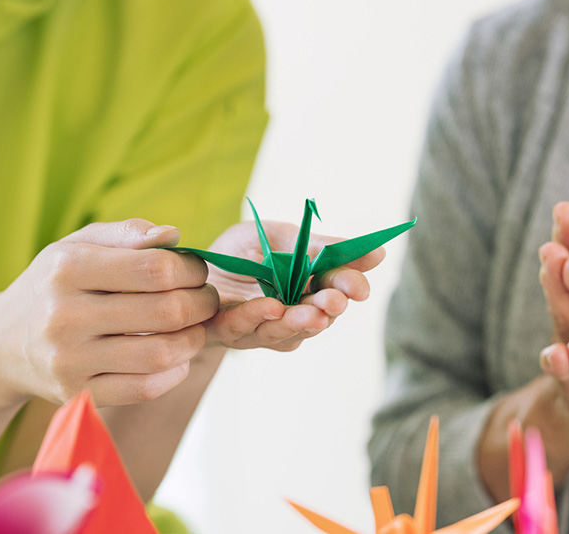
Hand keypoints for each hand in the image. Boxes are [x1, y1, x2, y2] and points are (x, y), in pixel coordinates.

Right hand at [0, 220, 215, 407]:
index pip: (155, 268)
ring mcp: (69, 360)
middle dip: (201, 303)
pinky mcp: (76, 394)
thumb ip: (125, 234)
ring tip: (194, 329)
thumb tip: (173, 235)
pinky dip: (173, 373)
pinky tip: (176, 358)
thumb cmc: (52, 286)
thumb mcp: (76, 246)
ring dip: (193, 340)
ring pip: (160, 354)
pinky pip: (143, 389)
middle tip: (205, 300)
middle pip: (166, 311)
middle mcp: (64, 315)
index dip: (191, 269)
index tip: (196, 271)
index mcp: (67, 269)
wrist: (0, 345)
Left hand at [198, 220, 385, 350]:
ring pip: (285, 331)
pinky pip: (245, 328)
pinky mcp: (229, 331)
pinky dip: (258, 317)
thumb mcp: (280, 237)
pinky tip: (270, 306)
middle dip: (328, 308)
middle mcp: (291, 314)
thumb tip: (379, 253)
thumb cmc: (239, 253)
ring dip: (299, 321)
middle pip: (317, 316)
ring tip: (313, 311)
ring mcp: (261, 328)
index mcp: (308, 288)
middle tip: (338, 301)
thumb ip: (319, 247)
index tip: (360, 286)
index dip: (350, 286)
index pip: (336, 288)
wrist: (190, 267)